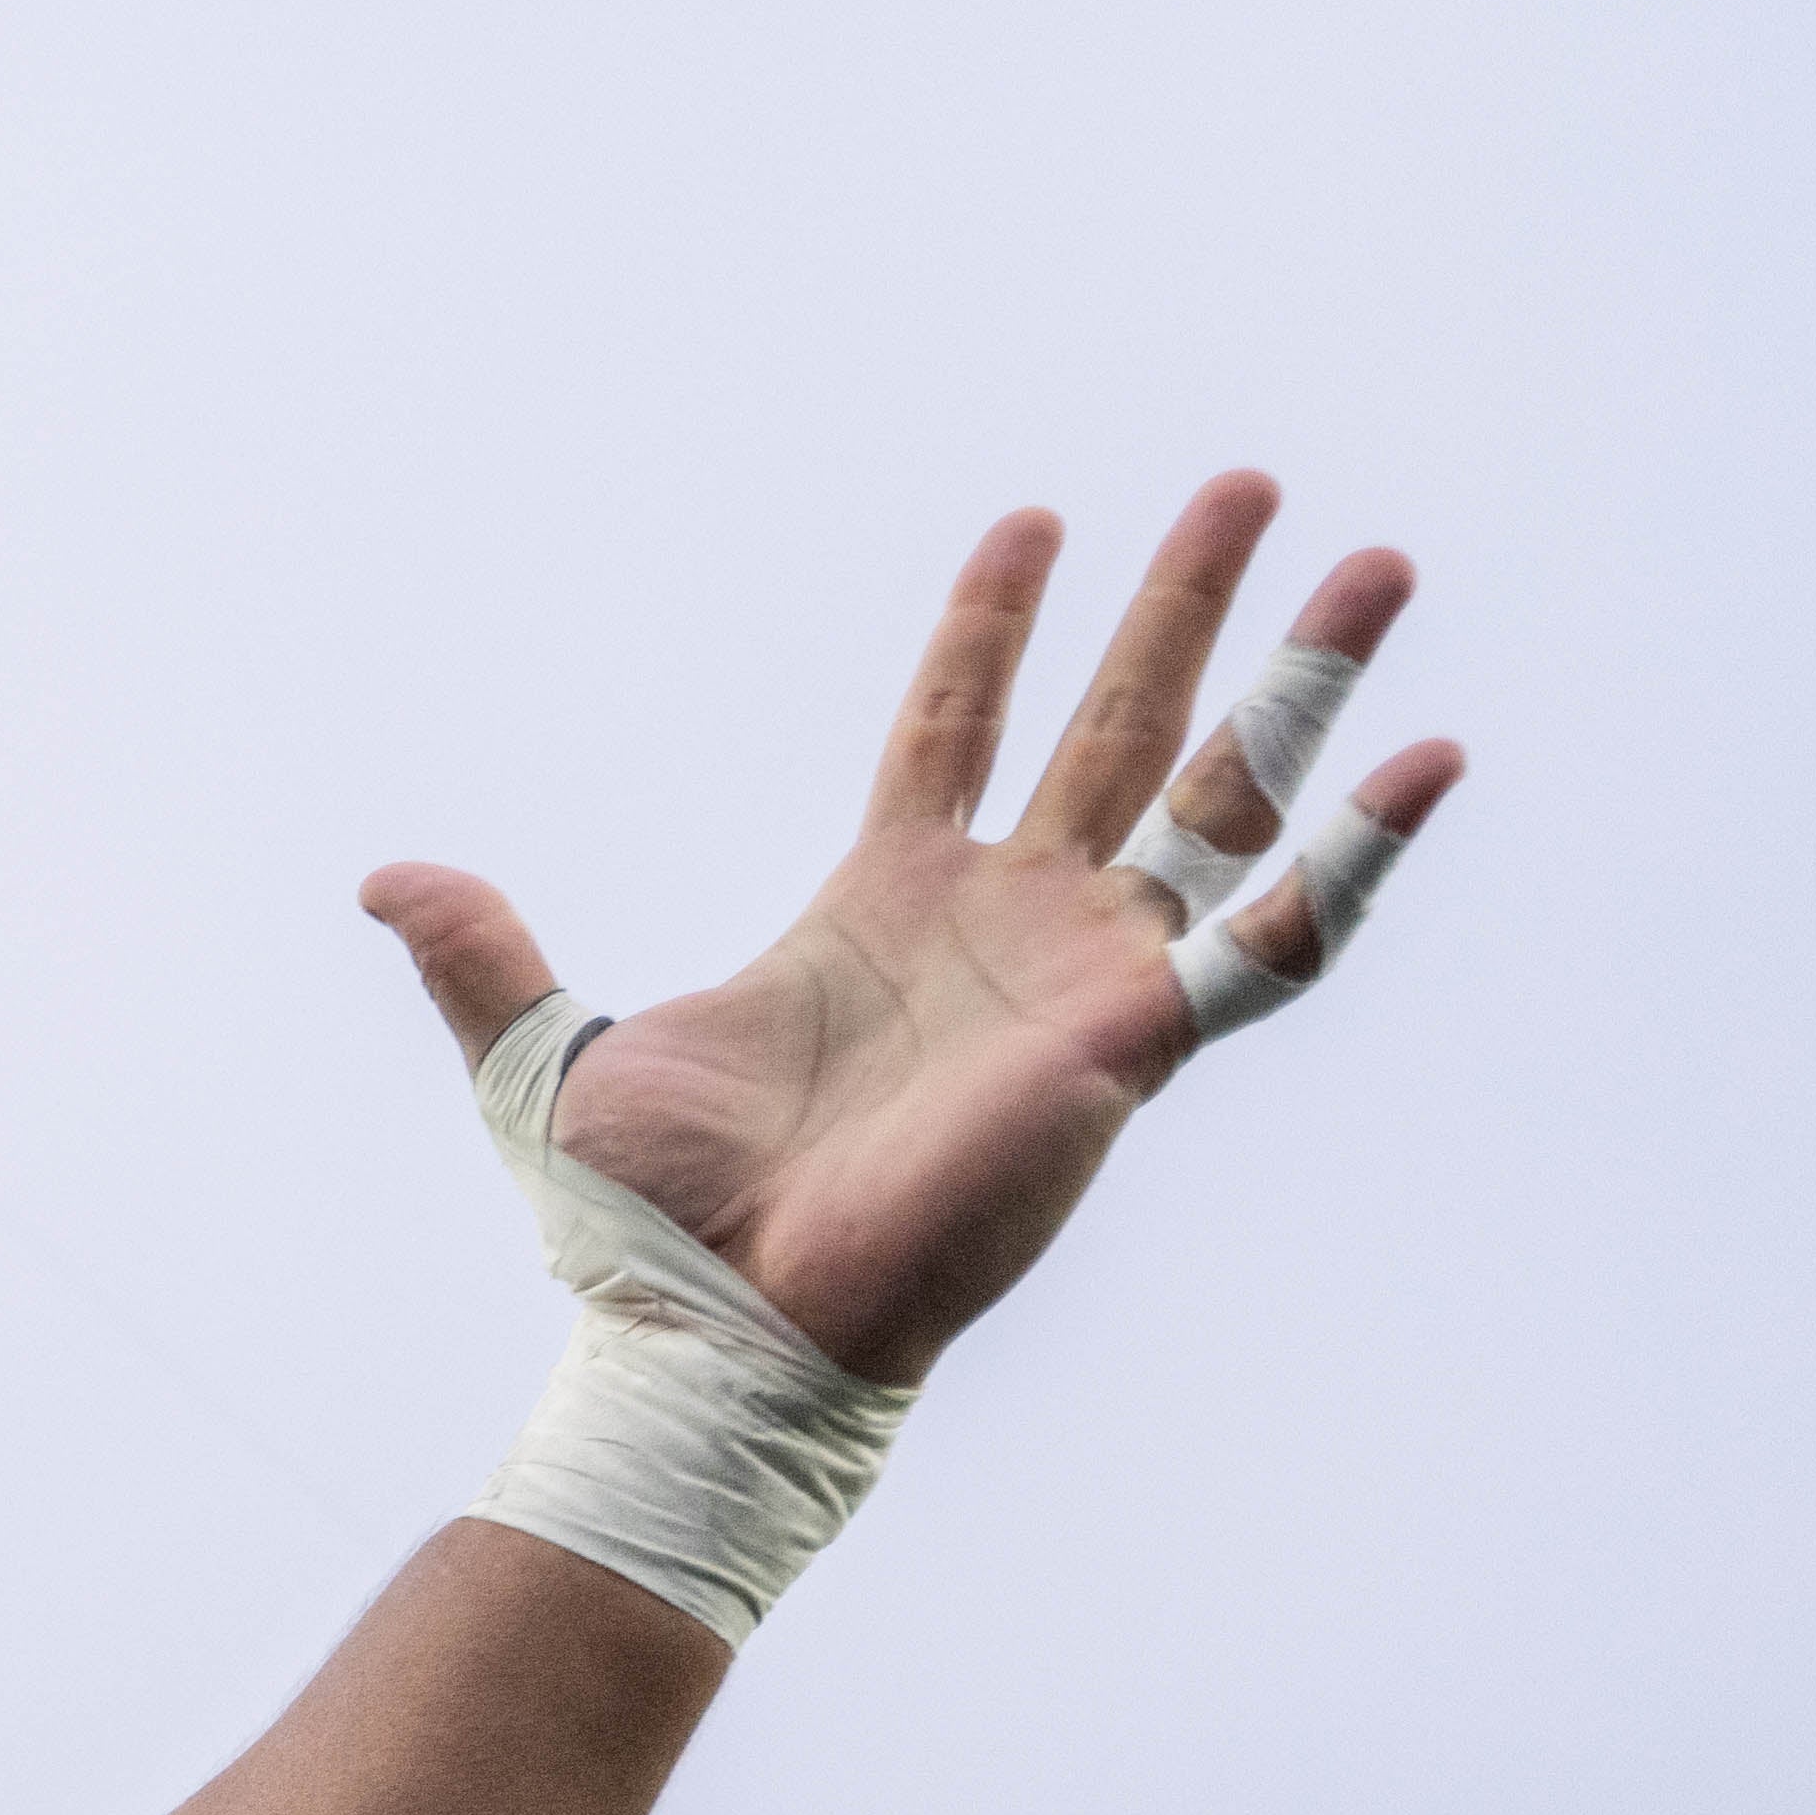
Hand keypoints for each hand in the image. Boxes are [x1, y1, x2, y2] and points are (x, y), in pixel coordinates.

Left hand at [363, 478, 1462, 1392]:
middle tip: (1252, 484)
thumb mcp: (541, 1059)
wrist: (712, 1329)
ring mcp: (1082, 973)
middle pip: (1119, 722)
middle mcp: (1005, 924)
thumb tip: (381, 879)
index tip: (1033, 518)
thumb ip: (481, 954)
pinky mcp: (1130, 1042)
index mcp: (885, 904)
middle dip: (1187, 605)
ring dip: (1307, 681)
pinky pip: (1274, 941)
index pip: (953, 726)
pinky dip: (1353, 859)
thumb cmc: (646, 1228)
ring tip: (1382, 558)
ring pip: (1223, 795)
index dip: (991, 626)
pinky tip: (1434, 763)